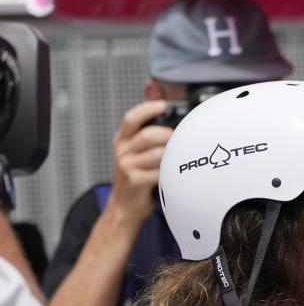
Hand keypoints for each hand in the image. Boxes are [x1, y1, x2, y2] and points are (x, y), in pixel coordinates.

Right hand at [107, 100, 172, 223]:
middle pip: (148, 135)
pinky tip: (173, 172)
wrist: (124, 204)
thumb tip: (158, 101)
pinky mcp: (135, 181)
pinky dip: (169, 171)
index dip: (147, 109)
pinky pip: (159, 172)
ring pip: (156, 154)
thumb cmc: (136, 175)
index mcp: (122, 140)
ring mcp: (127, 167)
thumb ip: (145, 130)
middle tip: (179, 138)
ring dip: (171, 154)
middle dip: (167, 135)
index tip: (164, 106)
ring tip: (178, 156)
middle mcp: (122, 151)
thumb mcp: (134, 150)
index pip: (131, 118)